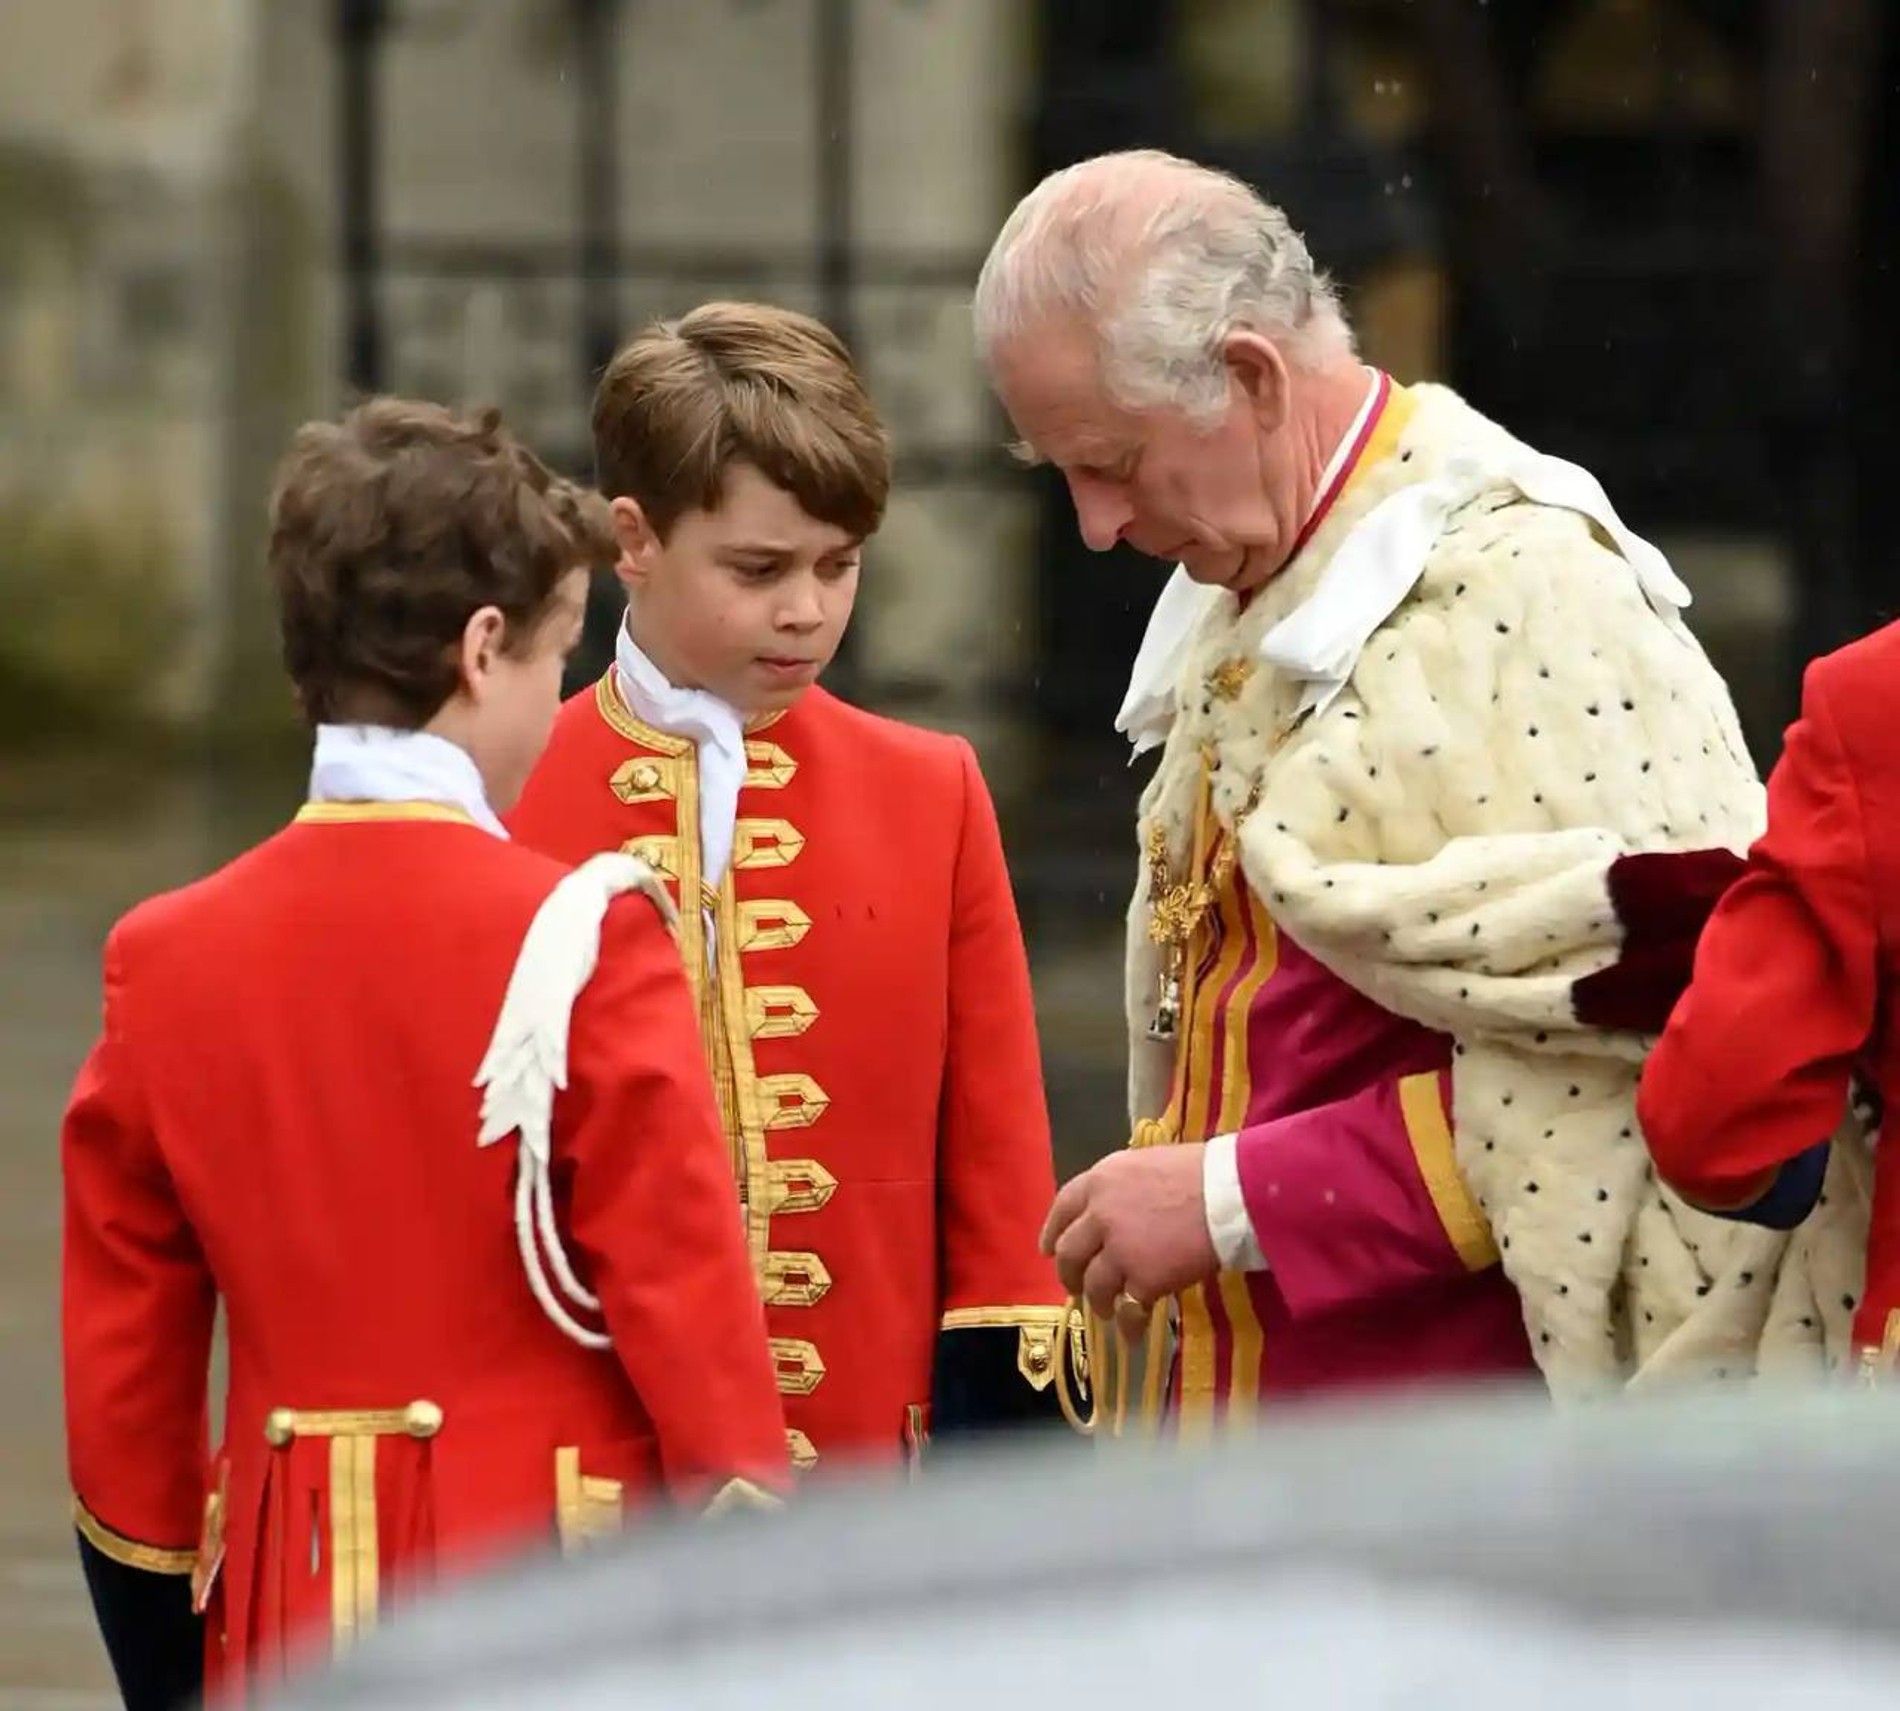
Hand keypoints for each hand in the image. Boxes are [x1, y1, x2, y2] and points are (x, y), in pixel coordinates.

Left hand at [1039, 1144, 1218, 1321]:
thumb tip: (1113, 1209)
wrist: (1231, 1194)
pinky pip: (1127, 1310)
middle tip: (1075, 1287)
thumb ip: (1121, 1188)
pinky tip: (1132, 1334)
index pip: (1063, 1208)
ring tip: (1106, 1311)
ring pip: (1093, 1286)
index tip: (1047, 1249)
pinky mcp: (1143, 1279)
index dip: (1052, 1232)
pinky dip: (1127, 1326)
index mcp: (1100, 1181)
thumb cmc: (1199, 1173)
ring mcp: (1119, 1250)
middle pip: (1069, 1253)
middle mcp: (1100, 1215)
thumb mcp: (1147, 1164)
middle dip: (1069, 1275)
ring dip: (1097, 1302)